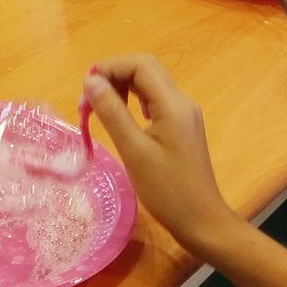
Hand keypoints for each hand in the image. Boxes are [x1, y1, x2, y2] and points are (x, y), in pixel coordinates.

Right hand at [83, 55, 241, 255]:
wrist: (202, 222)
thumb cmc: (167, 190)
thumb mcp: (134, 151)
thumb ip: (112, 112)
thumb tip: (90, 80)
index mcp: (172, 104)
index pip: (139, 64)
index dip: (108, 68)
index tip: (84, 92)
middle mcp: (181, 101)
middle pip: (144, 68)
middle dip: (113, 75)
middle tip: (88, 101)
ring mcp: (183, 114)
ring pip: (149, 84)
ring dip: (121, 88)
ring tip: (98, 111)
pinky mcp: (181, 127)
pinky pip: (154, 101)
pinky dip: (132, 101)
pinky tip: (121, 119)